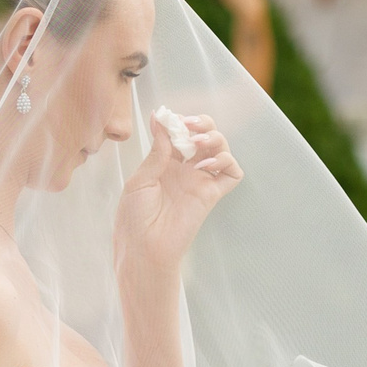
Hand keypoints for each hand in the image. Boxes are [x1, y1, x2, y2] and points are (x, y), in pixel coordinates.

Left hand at [115, 110, 240, 276]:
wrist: (144, 248)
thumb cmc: (135, 217)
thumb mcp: (141, 179)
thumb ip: (157, 150)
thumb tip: (160, 118)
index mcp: (165, 163)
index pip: (181, 133)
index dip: (180, 122)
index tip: (172, 119)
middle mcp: (186, 169)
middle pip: (205, 136)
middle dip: (202, 123)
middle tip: (190, 126)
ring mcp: (200, 181)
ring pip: (221, 149)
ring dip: (215, 138)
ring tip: (199, 144)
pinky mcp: (212, 194)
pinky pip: (232, 173)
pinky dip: (225, 161)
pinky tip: (205, 166)